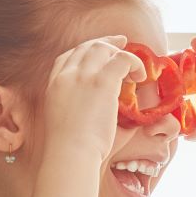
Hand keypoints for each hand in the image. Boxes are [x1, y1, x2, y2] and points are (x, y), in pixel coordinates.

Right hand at [43, 35, 142, 165]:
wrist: (69, 153)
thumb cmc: (69, 148)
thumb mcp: (63, 121)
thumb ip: (75, 107)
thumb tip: (94, 108)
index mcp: (54, 84)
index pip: (67, 57)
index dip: (85, 51)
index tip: (100, 53)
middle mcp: (66, 75)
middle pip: (86, 47)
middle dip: (105, 43)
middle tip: (122, 43)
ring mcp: (83, 76)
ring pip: (103, 48)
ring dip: (121, 53)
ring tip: (136, 65)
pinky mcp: (102, 82)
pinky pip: (123, 59)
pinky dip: (135, 63)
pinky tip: (141, 76)